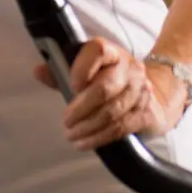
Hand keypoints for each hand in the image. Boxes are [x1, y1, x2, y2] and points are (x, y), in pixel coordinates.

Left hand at [39, 39, 186, 148]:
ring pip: (113, 110)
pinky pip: (122, 126)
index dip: (82, 68)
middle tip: (66, 121)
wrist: (152, 98)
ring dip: (88, 126)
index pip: (98, 50)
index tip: (72, 85)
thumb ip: (61, 73)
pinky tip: (85, 142)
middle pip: (105, 87)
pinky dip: (100, 137)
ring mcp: (142, 90)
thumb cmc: (109, 84)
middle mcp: (130, 69)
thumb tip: (39, 71)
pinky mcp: (147, 112)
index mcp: (112, 54)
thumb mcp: (85, 74)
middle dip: (81, 108)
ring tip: (72, 135)